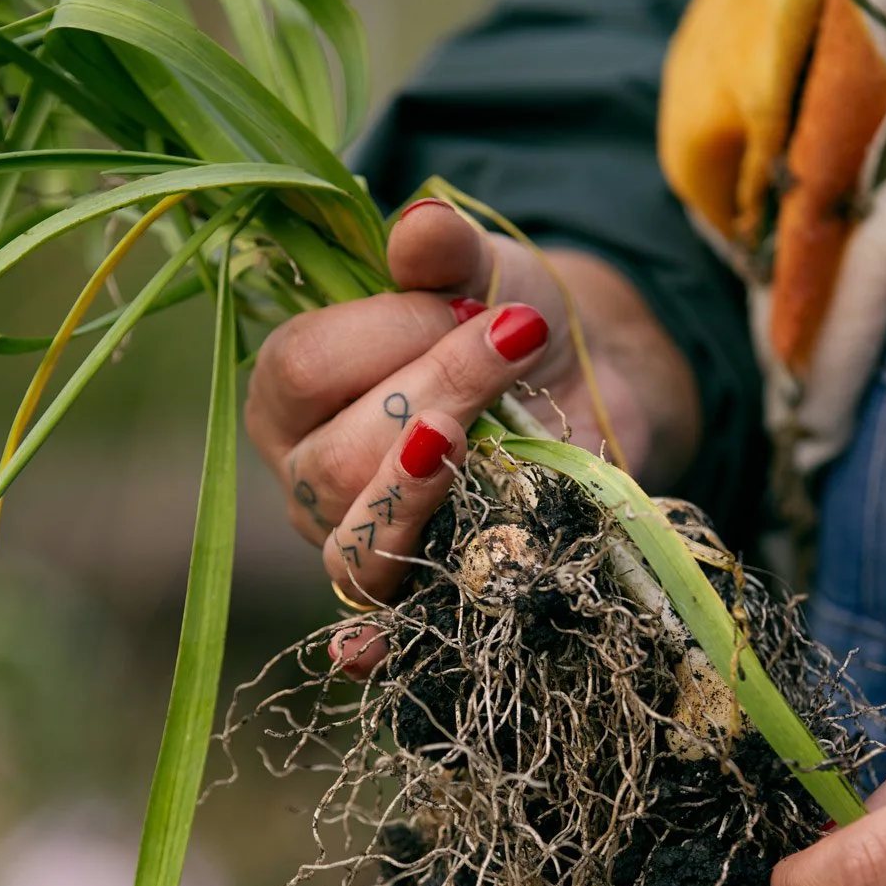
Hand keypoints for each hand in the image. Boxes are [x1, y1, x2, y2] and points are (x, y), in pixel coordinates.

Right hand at [244, 198, 699, 610]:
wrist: (591, 382)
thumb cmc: (510, 320)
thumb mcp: (486, 271)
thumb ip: (448, 251)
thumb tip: (421, 230)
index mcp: (294, 391)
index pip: (303, 369)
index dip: (387, 333)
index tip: (477, 302)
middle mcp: (308, 476)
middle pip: (332, 463)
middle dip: (431, 399)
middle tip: (514, 345)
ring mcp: (360, 545)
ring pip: (358, 548)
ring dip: (425, 492)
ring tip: (482, 437)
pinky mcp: (422, 596)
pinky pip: (387, 633)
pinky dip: (373, 650)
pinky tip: (364, 656)